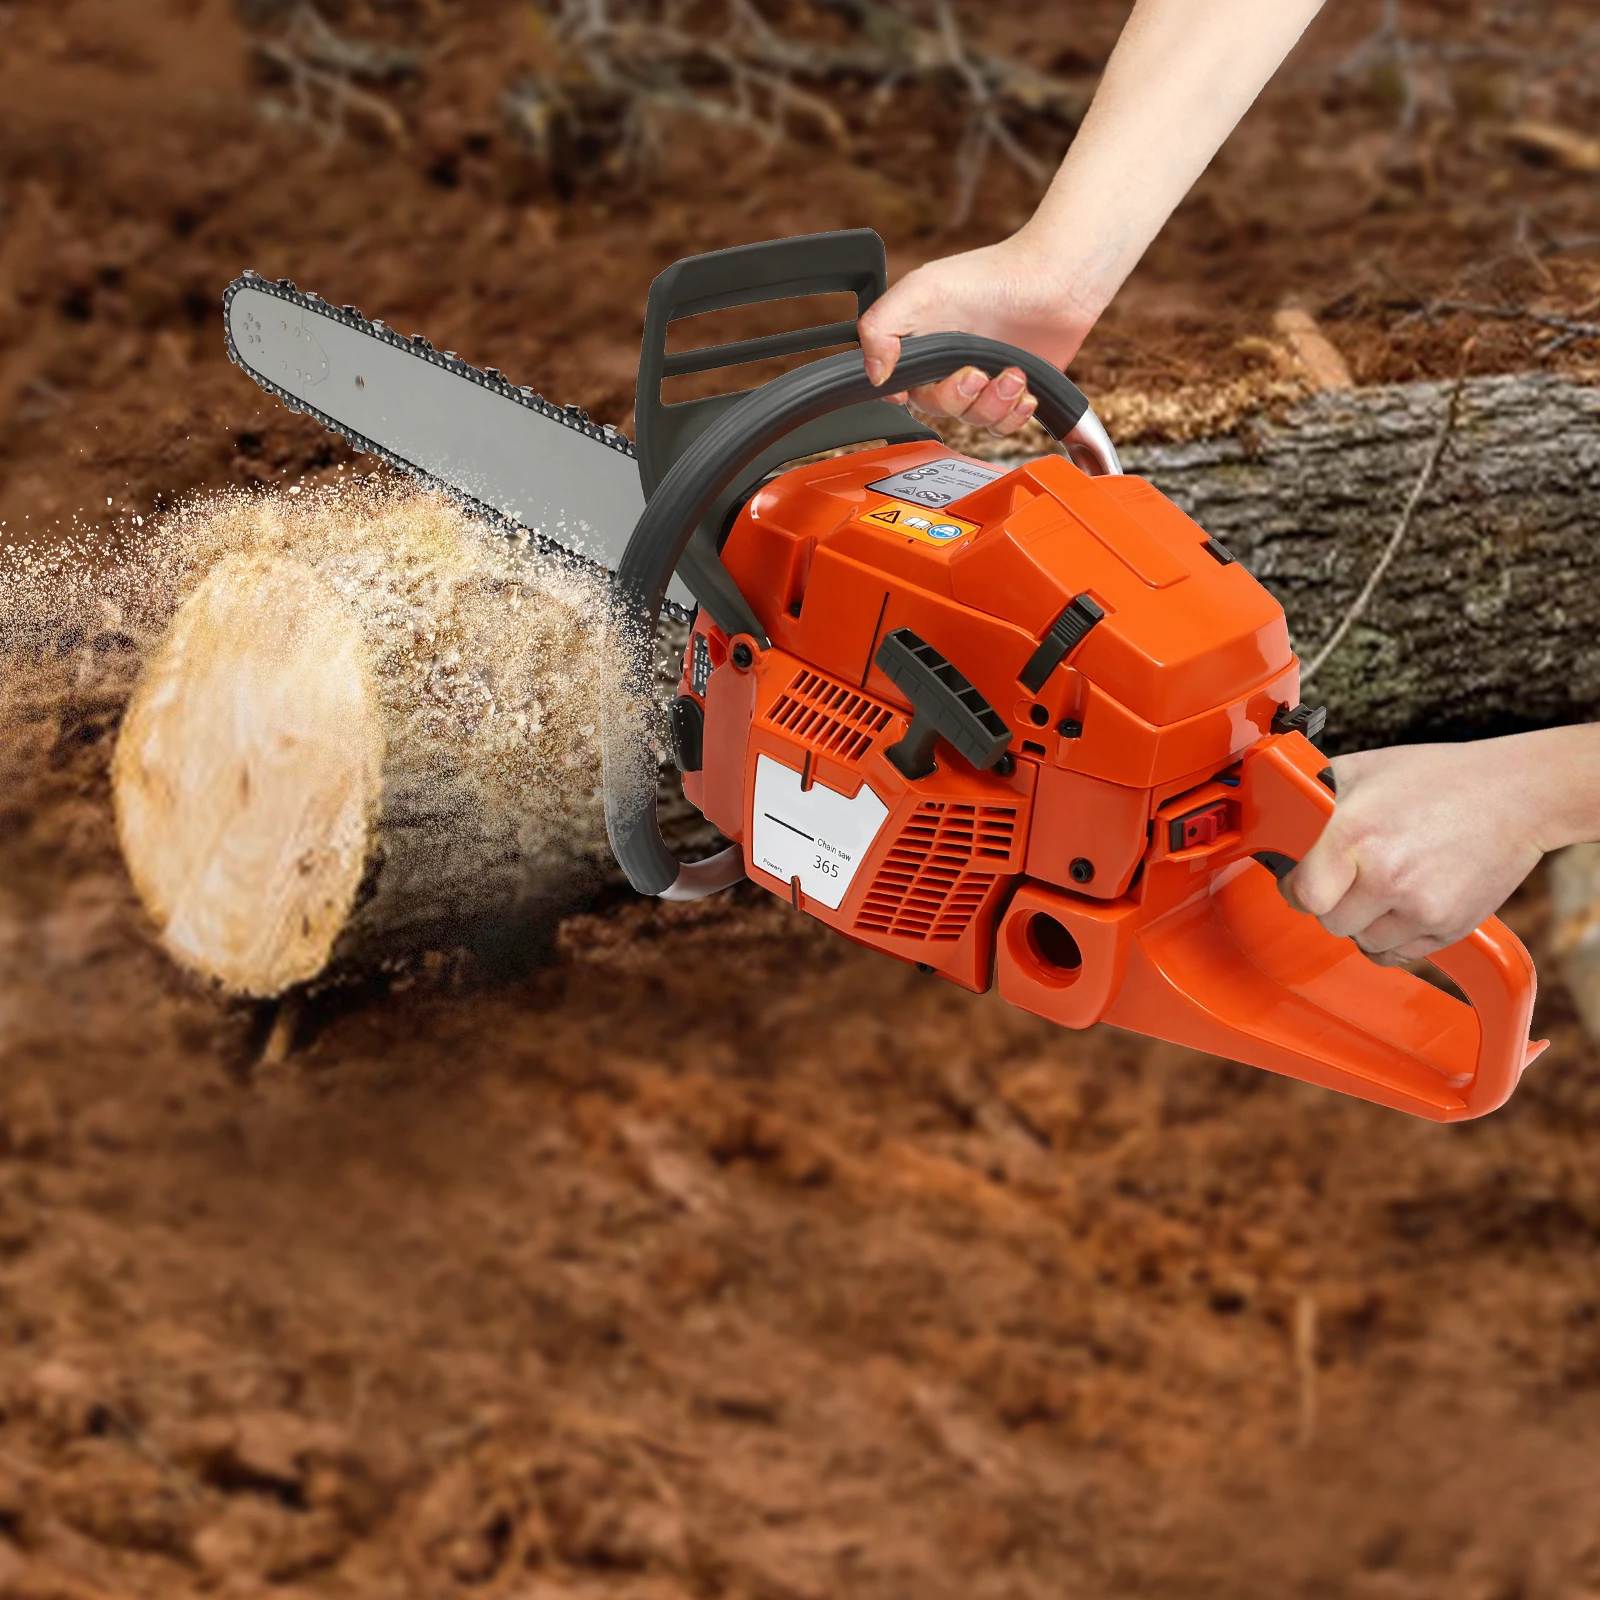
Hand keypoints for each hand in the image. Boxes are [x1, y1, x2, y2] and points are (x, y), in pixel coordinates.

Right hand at [856, 234, 1100, 436]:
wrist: (1055, 281)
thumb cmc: (992, 277)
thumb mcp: (919, 291)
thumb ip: (878, 329)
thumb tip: (874, 375)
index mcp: (920, 345)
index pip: (899, 389)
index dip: (910, 394)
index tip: (926, 382)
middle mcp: (948, 364)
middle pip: (937, 410)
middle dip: (958, 397)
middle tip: (977, 374)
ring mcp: (982, 380)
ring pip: (973, 421)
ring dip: (993, 405)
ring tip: (1012, 376)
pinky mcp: (1013, 392)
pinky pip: (1002, 426)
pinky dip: (1014, 415)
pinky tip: (1024, 391)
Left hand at [1281, 739, 1549, 962]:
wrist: (1516, 794)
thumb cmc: (1439, 778)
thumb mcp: (1363, 769)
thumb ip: (1317, 794)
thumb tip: (1281, 809)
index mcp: (1355, 837)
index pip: (1303, 896)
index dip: (1296, 889)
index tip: (1300, 882)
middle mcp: (1387, 878)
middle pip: (1330, 922)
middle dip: (1331, 902)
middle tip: (1345, 880)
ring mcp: (1422, 908)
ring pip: (1363, 941)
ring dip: (1363, 922)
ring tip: (1380, 887)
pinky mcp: (1450, 927)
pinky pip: (1399, 954)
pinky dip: (1392, 938)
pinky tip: (1399, 907)